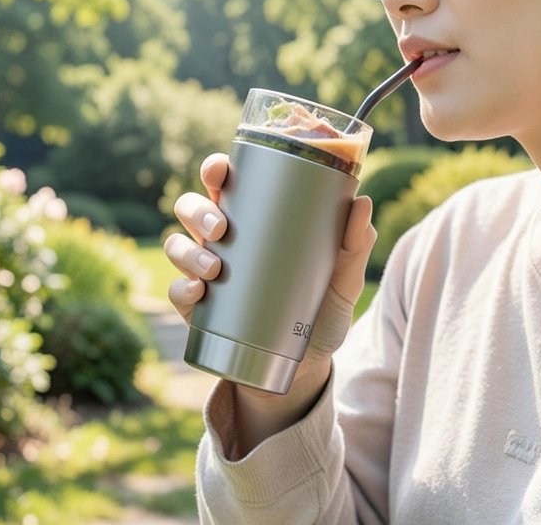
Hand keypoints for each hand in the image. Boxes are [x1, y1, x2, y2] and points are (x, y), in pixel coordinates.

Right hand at [165, 152, 376, 409]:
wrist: (306, 369)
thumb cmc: (321, 312)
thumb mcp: (343, 279)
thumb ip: (355, 244)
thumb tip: (363, 202)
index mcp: (252, 221)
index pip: (225, 184)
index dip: (215, 170)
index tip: (220, 170)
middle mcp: (223, 242)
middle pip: (190, 208)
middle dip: (198, 210)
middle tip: (221, 227)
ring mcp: (207, 274)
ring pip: (177, 245)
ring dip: (188, 251)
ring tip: (214, 269)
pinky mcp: (198, 310)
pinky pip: (177, 291)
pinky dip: (183, 288)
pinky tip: (199, 292)